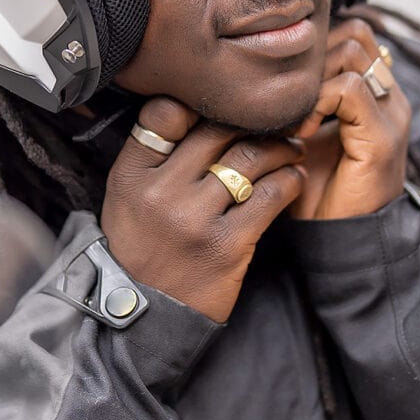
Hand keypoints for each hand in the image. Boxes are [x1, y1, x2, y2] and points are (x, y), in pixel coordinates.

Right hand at [101, 98, 304, 321]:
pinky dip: (288, 180)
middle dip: (251, 121)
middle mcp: (160, 193)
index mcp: (131, 175)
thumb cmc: (142, 246)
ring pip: (249, 157)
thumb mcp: (126, 196)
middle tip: (273, 122)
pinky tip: (293, 178)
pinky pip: (269, 196)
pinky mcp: (227, 246)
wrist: (146, 316)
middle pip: (215, 130)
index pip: (164, 113)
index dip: (198, 103)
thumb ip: (152, 154)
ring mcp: (194, 219)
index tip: (222, 108)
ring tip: (291, 148)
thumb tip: (196, 108)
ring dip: (279, 147)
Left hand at [291, 18, 410, 220]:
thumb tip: (257, 62)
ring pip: (351, 50)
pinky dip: (317, 102)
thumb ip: (298, 96)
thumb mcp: (302, 131)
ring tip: (295, 114)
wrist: (338, 239)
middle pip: (353, 32)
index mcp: (375, 92)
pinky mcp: (383, 136)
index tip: (285, 82)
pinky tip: (302, 132)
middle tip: (287, 95)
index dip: (315, 46)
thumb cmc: (315, 188)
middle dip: (311, 56)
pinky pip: (349, 88)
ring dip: (312, 77)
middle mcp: (389, 96)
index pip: (352, 32)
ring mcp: (391, 114)